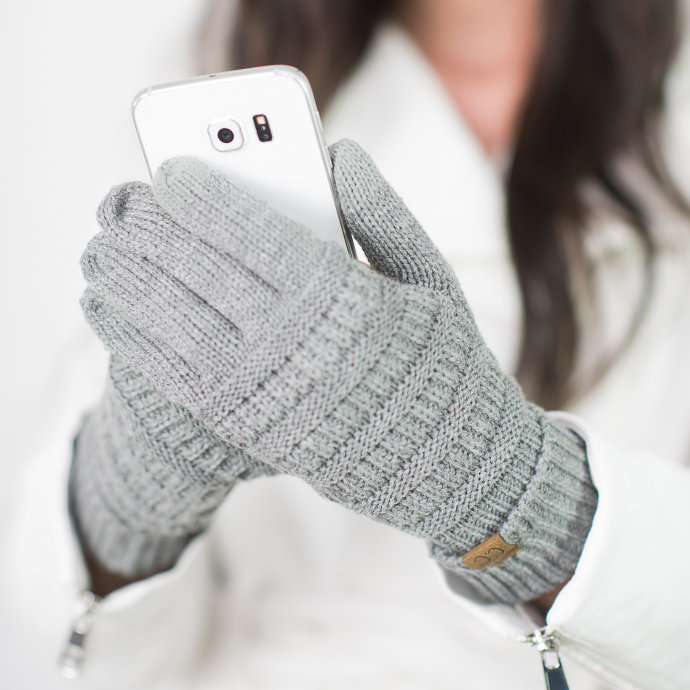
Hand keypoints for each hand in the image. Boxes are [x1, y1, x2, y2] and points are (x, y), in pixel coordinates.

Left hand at [80, 140, 596, 602]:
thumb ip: (385, 214)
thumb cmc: (446, 366)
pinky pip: (176, 379)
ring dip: (127, 282)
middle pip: (201, 272)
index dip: (204, 198)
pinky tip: (107, 312)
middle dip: (152, 232)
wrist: (454, 463)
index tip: (172, 175)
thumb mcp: (435, 282)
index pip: (252, 232)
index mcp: (344, 298)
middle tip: (123, 206)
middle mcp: (297, 345)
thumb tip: (340, 155)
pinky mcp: (252, 430)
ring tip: (98, 253)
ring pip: (173, 324)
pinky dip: (133, 340)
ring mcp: (269, 393)